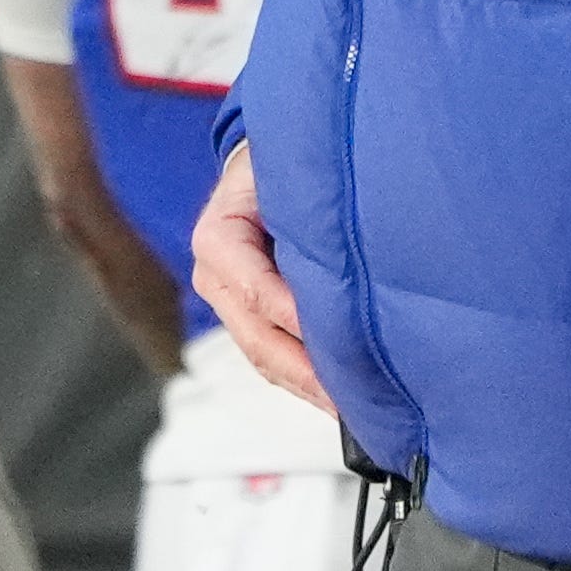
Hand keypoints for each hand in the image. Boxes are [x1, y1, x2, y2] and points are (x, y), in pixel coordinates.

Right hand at [190, 145, 331, 411]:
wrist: (261, 162)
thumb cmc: (281, 161)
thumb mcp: (289, 174)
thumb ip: (310, 210)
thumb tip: (352, 256)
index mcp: (218, 237)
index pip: (257, 291)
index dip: (298, 319)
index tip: (343, 341)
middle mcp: (215, 276)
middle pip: (258, 338)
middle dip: (308, 372)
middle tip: (355, 398)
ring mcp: (227, 302)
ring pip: (265, 357)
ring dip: (309, 385)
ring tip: (355, 409)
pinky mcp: (247, 318)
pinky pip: (273, 357)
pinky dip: (306, 380)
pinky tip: (341, 398)